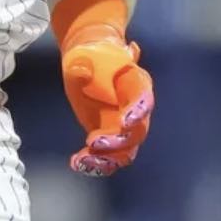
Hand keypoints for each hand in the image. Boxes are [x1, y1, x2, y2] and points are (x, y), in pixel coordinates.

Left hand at [60, 23, 153, 176]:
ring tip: (83, 161)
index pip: (143, 99)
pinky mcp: (111, 137)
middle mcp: (135, 109)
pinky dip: (95, 163)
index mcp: (135, 83)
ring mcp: (124, 126)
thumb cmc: (89, 57)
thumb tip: (81, 70)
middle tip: (94, 142)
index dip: (138, 111)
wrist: (88, 62)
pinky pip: (109, 157)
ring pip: (126, 151)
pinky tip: (77, 162)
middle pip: (137, 132)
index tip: (125, 122)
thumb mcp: (82, 57)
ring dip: (107, 159)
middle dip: (118, 142)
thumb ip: (81, 65)